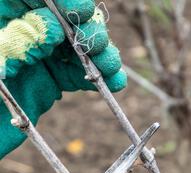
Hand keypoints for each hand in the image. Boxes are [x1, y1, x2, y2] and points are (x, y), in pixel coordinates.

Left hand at [0, 0, 126, 158]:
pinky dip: (99, 79)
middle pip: (61, 17)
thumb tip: (53, 25)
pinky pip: (78, 75)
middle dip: (85, 27)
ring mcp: (37, 58)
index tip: (81, 10)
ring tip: (110, 66)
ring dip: (99, 53)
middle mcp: (20, 33)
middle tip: (96, 43)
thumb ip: (16, 44)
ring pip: (75, 45)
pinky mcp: (49, 83)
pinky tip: (114, 83)